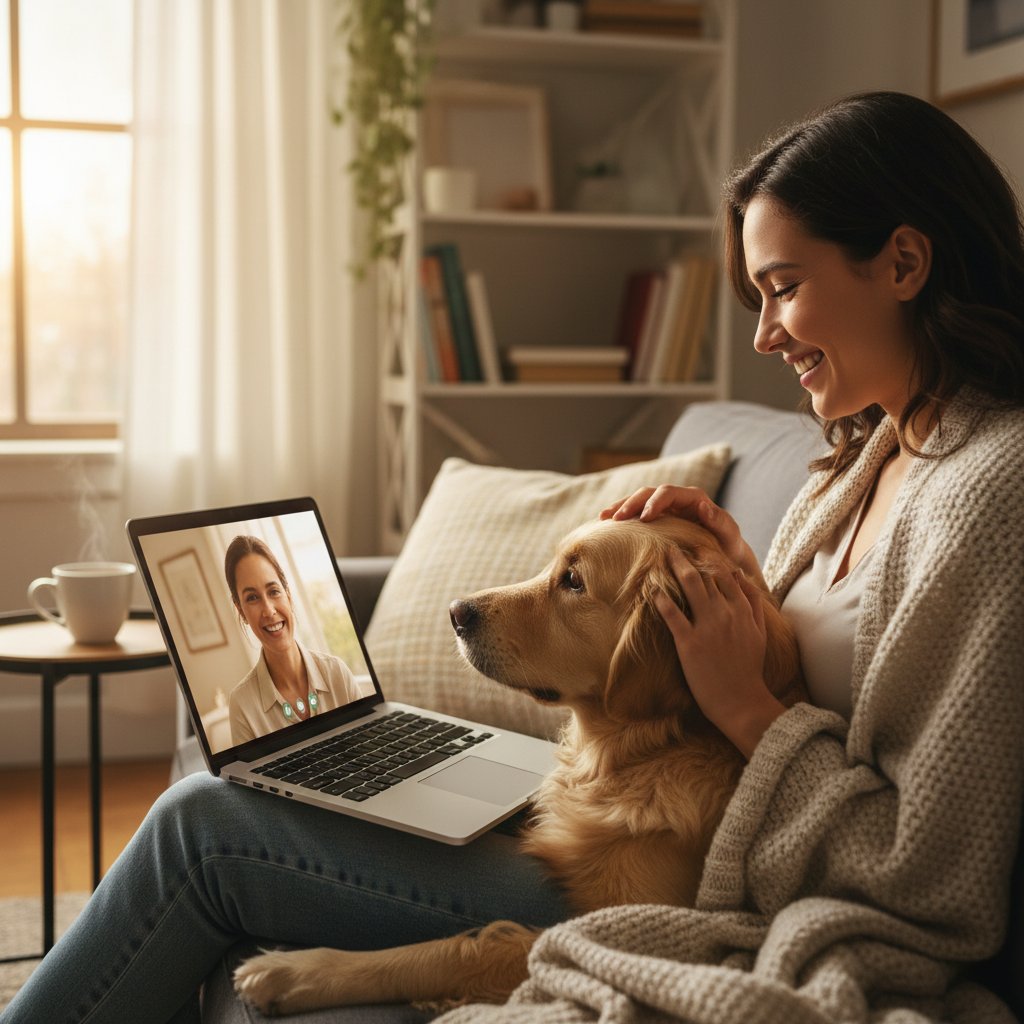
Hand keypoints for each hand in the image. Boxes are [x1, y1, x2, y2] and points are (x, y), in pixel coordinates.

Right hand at [601, 485, 765, 588]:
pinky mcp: (655, 521)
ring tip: (603, 519)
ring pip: (638, 501)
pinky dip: (621, 518)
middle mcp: (676, 500)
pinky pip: (635, 515)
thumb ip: (720, 521)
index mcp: (692, 498)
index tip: (644, 518)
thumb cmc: (728, 547)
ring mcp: (664, 509)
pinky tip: (606, 527)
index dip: (654, 502)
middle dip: (631, 504)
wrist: (724, 556)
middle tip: (615, 519)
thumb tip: (703, 506)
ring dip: (620, 508)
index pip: (668, 492)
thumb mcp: (729, 535)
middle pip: (648, 493)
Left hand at [654, 549, 783, 758]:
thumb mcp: (760, 633)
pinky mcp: (689, 643)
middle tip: (673, 546)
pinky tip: (652, 589)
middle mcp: (726, 613)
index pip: (726, 574)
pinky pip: (672, 615)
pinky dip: (662, 599)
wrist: (741, 701)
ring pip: (691, 586)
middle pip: (706, 575)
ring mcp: (707, 627)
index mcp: (743, 610)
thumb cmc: (748, 669)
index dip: (710, 559)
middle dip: (689, 557)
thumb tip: (744, 579)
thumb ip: (755, 605)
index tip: (696, 549)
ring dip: (676, 567)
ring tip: (663, 555)